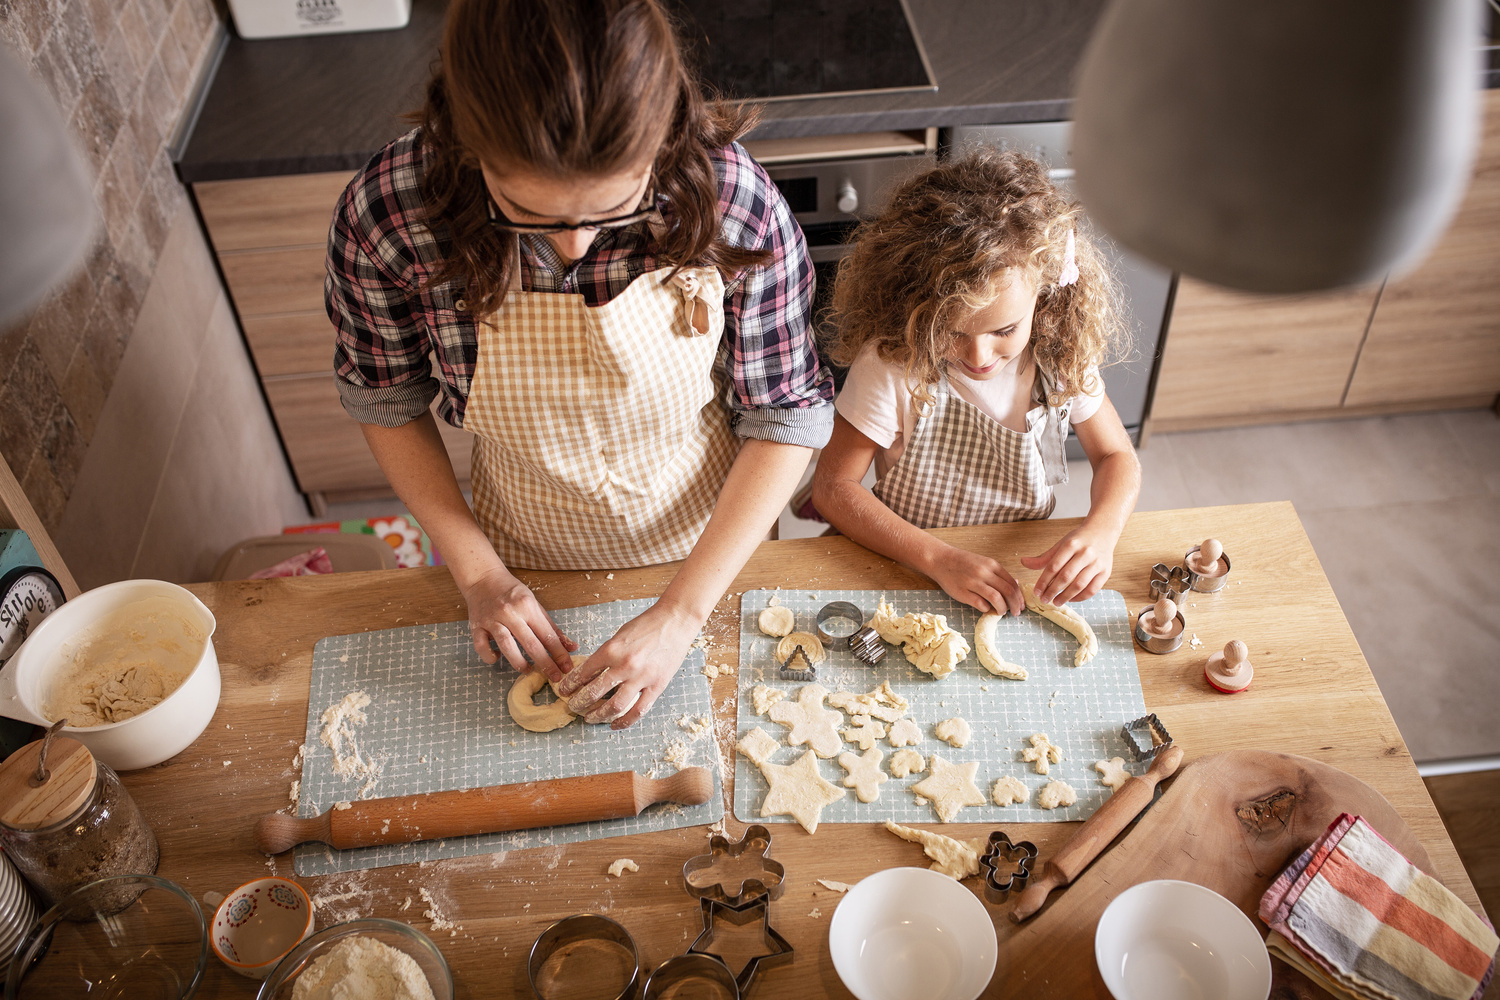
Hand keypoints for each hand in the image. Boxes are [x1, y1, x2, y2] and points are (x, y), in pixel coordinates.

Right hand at [463, 567, 576, 682]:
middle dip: (545, 663)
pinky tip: (497, 658)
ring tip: (528, 670)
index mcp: (527, 606)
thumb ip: (552, 628)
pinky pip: (481, 646)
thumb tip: (572, 647)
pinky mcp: (476, 626)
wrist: (483, 578)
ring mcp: (492, 620)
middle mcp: (510, 613)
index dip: (559, 653)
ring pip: (507, 645)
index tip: (567, 667)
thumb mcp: (535, 605)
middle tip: (555, 677)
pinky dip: (490, 656)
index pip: (547, 634)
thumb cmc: (512, 592)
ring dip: (519, 662)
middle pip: (530, 643)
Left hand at [556, 601, 701, 728]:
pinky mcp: (657, 686)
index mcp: (612, 649)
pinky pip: (638, 711)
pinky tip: (614, 725)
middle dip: (579, 702)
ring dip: (598, 715)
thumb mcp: (620, 635)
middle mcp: (625, 666)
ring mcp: (642, 678)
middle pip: (595, 692)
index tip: (564, 690)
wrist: (675, 621)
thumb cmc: (647, 624)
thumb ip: (607, 654)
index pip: (584, 672)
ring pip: (614, 706)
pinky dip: (624, 721)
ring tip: (589, 718)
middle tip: (573, 706)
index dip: (571, 684)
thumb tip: (590, 673)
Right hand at [923, 543, 1024, 616]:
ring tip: (1002, 612)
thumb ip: (998, 574)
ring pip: (996, 599)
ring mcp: (973, 582)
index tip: (1021, 605)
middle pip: (1008, 591)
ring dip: (1002, 609)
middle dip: (1015, 605)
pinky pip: (981, 604)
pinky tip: (986, 609)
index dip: (1019, 597)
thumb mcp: (983, 563)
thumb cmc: (962, 562)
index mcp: (992, 565)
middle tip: (1016, 613)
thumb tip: (1014, 585)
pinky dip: (987, 609)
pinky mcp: (963, 592)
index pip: (1012, 583)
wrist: (940, 560)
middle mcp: (984, 572)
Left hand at [1020, 521, 1118, 604]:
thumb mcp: (1061, 544)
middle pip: (1066, 576)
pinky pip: (1092, 589)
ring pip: (1079, 585)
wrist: (1103, 531)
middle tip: (1044, 600)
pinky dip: (1080, 597)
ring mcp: (1097, 563)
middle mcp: (1085, 553)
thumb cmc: (1078, 540)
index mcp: (1071, 544)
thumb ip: (1044, 557)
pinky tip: (1071, 599)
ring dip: (1065, 596)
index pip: (1054, 566)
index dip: (1043, 581)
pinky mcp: (1106, 572)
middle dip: (1052, 591)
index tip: (1036, 591)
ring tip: (1055, 602)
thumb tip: (1023, 562)